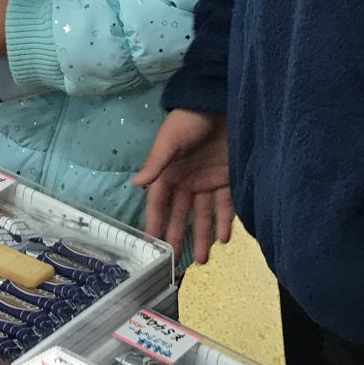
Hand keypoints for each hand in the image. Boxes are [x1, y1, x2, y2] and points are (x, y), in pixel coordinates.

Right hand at [133, 109, 233, 263]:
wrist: (220, 103)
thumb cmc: (190, 119)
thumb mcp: (170, 139)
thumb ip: (156, 163)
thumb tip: (136, 184)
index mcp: (169, 172)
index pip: (159, 203)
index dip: (155, 223)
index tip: (152, 246)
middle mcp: (187, 181)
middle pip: (181, 214)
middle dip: (179, 236)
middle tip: (178, 261)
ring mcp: (208, 181)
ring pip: (203, 215)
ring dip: (202, 236)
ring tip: (202, 259)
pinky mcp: (227, 179)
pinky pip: (225, 206)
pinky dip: (224, 222)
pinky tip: (223, 239)